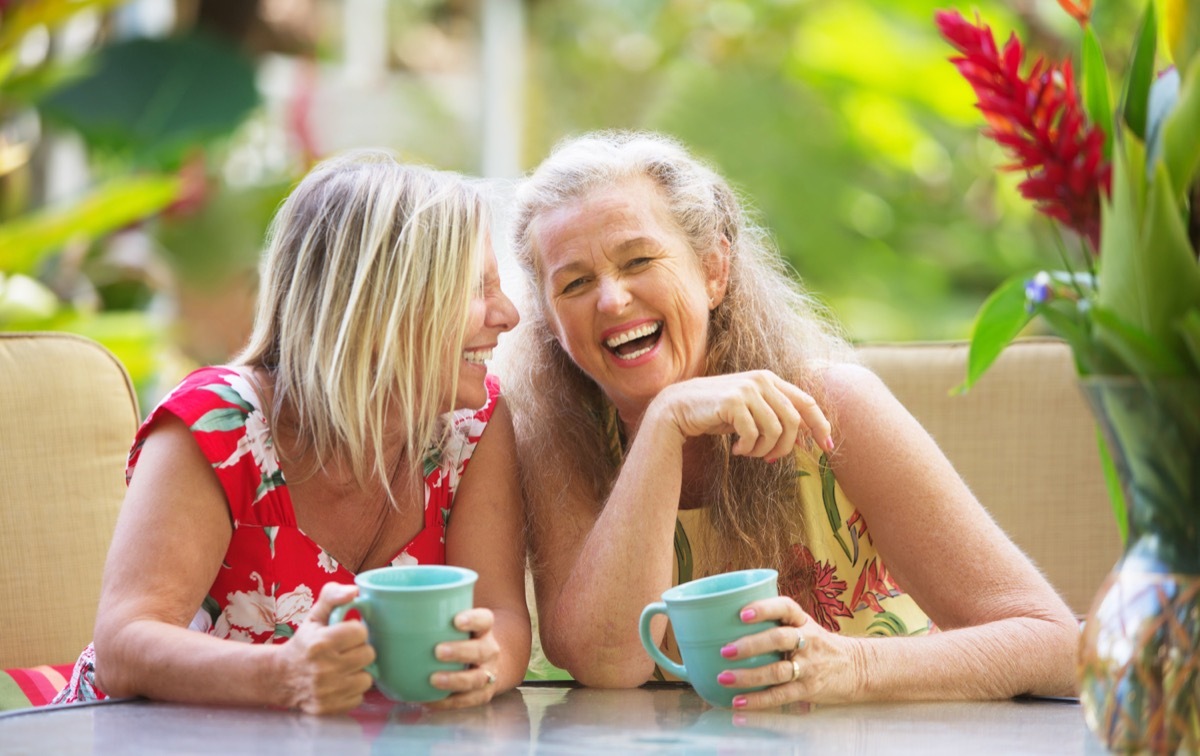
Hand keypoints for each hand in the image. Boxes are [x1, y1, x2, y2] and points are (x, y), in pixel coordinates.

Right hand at [277, 582, 374, 714]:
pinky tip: (339, 683)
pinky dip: (351, 690)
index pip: (361, 632)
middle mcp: (324, 669)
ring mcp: (327, 692)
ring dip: (357, 672)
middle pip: (368, 655)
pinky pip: (358, 697)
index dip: (355, 631)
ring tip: (343, 667)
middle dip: (358, 650)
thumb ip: (333, 596)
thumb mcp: (314, 615)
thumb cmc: (304, 643)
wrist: (280, 676)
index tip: (345, 634)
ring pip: (367, 678)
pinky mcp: (329, 708)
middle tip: (345, 651)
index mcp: (321, 643)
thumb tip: (355, 591)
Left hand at [425, 607, 501, 709]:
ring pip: (476, 678)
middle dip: (460, 651)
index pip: (484, 620)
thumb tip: (385, 608)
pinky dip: (447, 701)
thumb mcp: (453, 626)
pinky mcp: (481, 695)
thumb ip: (430, 619)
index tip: (456, 620)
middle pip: (481, 650)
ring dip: (455, 679)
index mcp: (483, 629)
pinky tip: (428, 700)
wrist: (484, 665)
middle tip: (438, 651)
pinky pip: (466, 700)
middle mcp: (489, 651)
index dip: (474, 619)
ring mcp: (487, 674)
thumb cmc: (457, 640)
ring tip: (433, 679)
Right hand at [649, 371, 833, 459]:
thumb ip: (776, 417)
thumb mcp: (751, 413)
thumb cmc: (717, 413)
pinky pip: (753, 434)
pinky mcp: (733, 401)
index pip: (806, 402)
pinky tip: (735, 450)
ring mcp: (747, 389)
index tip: (827, 447)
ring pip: (775, 429)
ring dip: (764, 449)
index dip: (820, 425)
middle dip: (786, 446)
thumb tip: (805, 438)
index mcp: (770, 379)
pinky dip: (747, 448)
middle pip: (793, 420)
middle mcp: (761, 380)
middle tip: (771, 458)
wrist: (679, 408)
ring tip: (749, 453)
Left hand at [715, 596, 859, 707]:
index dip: (764, 608)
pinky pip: (780, 695)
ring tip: (724, 678)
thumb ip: (775, 622)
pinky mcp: (808, 689)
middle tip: (724, 650)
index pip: (785, 607)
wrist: (856, 667)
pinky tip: (738, 702)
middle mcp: (807, 641)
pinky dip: (758, 701)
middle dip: (750, 645)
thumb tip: (727, 620)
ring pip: (777, 671)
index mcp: (802, 621)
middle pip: (779, 640)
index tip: (742, 613)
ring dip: (748, 676)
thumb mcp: (803, 625)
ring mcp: (809, 666)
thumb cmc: (817, 644)